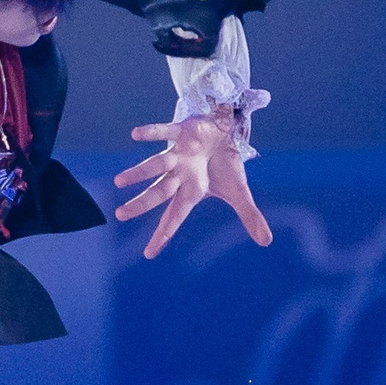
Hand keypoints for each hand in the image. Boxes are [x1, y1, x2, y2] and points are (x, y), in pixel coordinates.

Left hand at [114, 114, 273, 258]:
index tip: (148, 254)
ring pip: (156, 164)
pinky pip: (165, 132)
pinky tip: (135, 134)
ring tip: (119, 181)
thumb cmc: (224, 164)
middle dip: (141, 204)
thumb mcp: (238, 191)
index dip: (163, 234)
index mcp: (192, 191)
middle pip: (158, 192)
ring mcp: (178, 153)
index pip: (175, 217)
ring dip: (139, 172)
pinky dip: (151, 132)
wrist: (225, 130)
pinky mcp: (182, 132)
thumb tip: (265, 242)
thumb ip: (248, 215)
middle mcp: (180, 175)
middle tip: (120, 215)